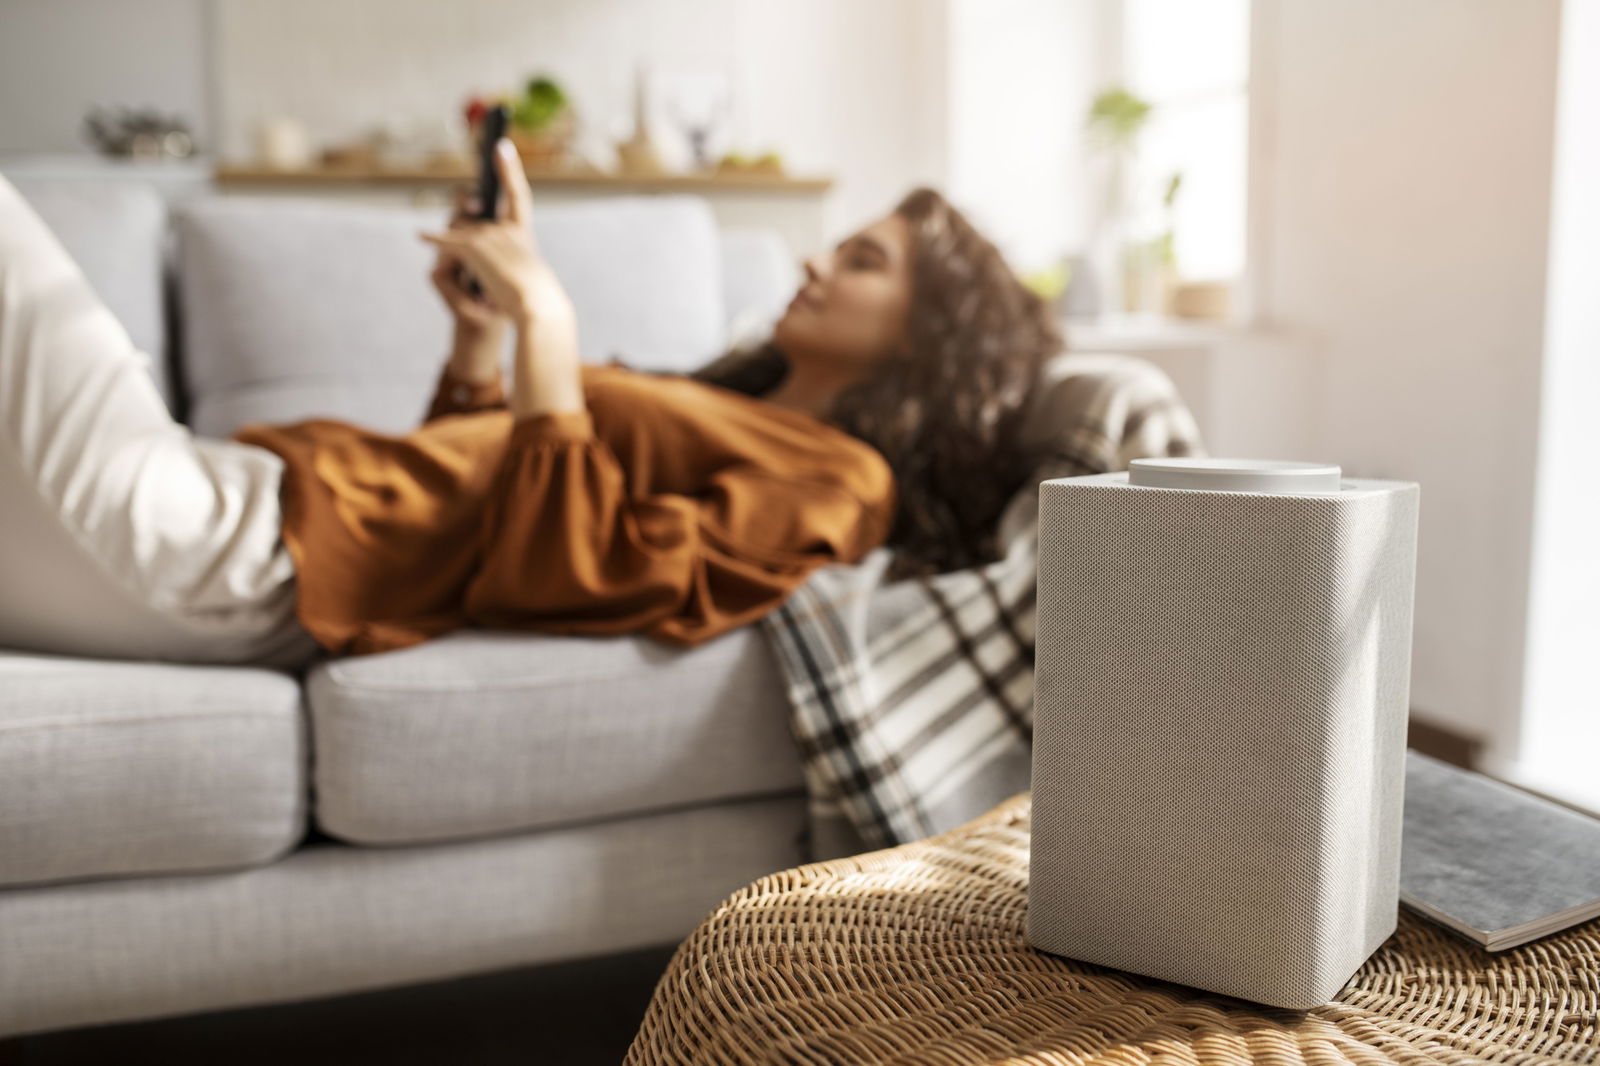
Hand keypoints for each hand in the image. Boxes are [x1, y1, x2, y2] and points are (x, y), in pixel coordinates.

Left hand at [419, 139, 574, 331]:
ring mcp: (491, 235)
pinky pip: (447, 240)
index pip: (518, 194)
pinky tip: (421, 236)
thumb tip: (497, 262)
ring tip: (442, 243)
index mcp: (524, 235)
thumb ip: (511, 263)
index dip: (509, 168)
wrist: (538, 305)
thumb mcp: (526, 276)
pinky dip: (434, 238)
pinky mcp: (475, 247)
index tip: (501, 145)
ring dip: (450, 239)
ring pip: (461, 231)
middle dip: (462, 216)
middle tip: (460, 202)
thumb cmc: (537, 300)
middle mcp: (507, 228)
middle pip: (475, 218)